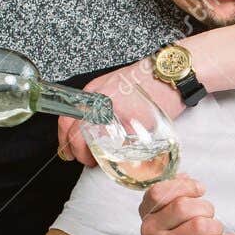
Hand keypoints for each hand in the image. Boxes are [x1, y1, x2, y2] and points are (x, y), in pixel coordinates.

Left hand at [58, 57, 185, 163]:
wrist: (169, 75)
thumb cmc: (144, 80)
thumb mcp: (110, 84)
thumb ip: (95, 103)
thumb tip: (85, 127)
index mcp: (92, 94)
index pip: (66, 122)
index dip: (65, 142)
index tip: (69, 152)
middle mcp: (100, 106)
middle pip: (79, 139)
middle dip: (82, 155)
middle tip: (89, 160)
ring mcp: (116, 117)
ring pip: (98, 148)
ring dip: (101, 158)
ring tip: (109, 158)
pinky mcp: (134, 128)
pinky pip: (122, 150)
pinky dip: (123, 156)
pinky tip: (127, 153)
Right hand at [139, 175, 234, 234]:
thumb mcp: (171, 214)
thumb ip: (176, 192)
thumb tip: (187, 178)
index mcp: (146, 213)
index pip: (158, 192)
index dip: (184, 186)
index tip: (199, 190)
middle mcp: (150, 231)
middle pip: (183, 207)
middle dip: (205, 208)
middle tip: (209, 216)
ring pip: (200, 225)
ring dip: (216, 226)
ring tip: (215, 232)